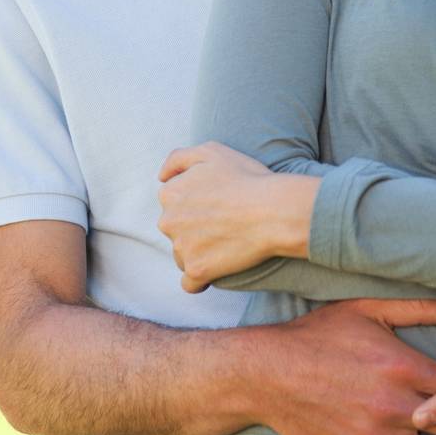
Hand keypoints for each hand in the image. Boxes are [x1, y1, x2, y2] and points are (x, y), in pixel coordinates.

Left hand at [157, 142, 316, 292]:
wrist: (273, 210)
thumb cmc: (247, 178)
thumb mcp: (212, 150)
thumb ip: (178, 158)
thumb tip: (161, 177)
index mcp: (170, 193)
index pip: (174, 204)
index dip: (197, 203)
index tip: (217, 204)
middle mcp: (168, 221)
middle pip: (176, 230)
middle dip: (194, 229)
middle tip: (225, 223)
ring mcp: (181, 248)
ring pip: (183, 255)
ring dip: (199, 252)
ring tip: (227, 243)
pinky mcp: (196, 270)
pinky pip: (190, 283)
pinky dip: (201, 280)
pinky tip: (216, 271)